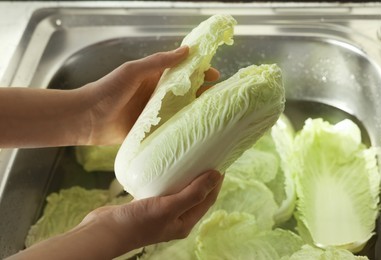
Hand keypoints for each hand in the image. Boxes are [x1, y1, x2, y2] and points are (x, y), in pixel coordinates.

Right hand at [8, 170, 222, 259]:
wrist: (105, 231)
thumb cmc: (138, 222)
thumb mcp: (168, 207)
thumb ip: (193, 193)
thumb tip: (216, 176)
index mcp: (185, 223)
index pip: (208, 200)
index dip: (216, 182)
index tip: (220, 162)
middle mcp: (176, 219)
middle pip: (196, 195)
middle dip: (203, 178)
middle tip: (206, 158)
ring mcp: (162, 213)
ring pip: (180, 192)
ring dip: (186, 178)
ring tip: (190, 160)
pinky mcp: (149, 206)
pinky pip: (165, 190)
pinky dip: (170, 180)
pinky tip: (167, 169)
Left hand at [81, 45, 219, 144]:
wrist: (88, 118)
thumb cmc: (108, 90)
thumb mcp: (133, 71)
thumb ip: (158, 62)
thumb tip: (187, 50)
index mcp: (155, 79)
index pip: (184, 73)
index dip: (201, 72)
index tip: (216, 75)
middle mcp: (159, 96)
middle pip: (187, 93)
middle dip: (204, 94)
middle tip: (221, 98)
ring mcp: (157, 115)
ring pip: (182, 112)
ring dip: (197, 112)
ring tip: (216, 116)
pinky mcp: (152, 131)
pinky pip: (172, 130)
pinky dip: (184, 130)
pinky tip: (198, 133)